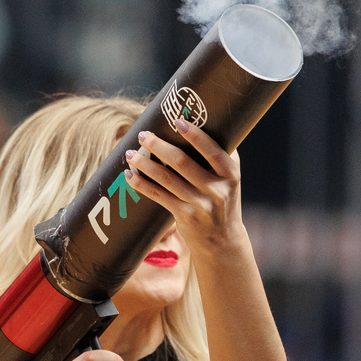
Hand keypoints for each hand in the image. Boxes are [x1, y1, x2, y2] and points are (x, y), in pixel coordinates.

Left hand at [124, 119, 246, 256]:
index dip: (194, 135)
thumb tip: (204, 121)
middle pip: (182, 162)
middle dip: (158, 146)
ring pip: (166, 179)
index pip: (212, 150)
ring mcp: (200, 204)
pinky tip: (129, 175)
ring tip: (130, 153)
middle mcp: (216, 189)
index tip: (176, 121)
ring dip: (144, 164)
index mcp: (230, 174)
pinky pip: (158, 196)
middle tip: (142, 135)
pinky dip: (142, 184)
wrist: (222, 239)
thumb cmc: (222, 199)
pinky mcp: (184, 216)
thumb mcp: (229, 179)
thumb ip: (220, 156)